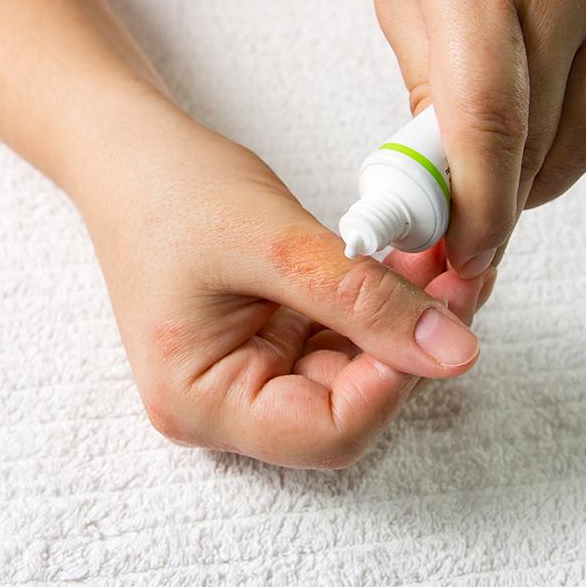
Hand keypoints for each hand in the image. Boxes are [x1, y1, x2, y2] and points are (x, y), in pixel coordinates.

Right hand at [76, 109, 490, 467]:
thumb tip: (455, 352)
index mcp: (201, 400)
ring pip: (354, 372)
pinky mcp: (269, 342)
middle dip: (410, 345)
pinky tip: (407, 261)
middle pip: (348, 407)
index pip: (327, 431)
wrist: (128, 155)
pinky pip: (341, 339)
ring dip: (402, 321)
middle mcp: (224, 403)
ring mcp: (248, 373)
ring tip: (438, 257)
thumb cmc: (171, 192)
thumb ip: (363, 300)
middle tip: (458, 279)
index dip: (396, 381)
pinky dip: (379, 304)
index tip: (444, 317)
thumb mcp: (275, 243)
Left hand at [370, 0, 585, 275]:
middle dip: (502, 205)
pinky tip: (543, 144)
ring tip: (500, 186)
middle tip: (468, 233)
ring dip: (542, 181)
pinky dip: (580, 145)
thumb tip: (444, 194)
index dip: (480, 207)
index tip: (466, 254)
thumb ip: (426, 94)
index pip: (489, 121)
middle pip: (543, 138)